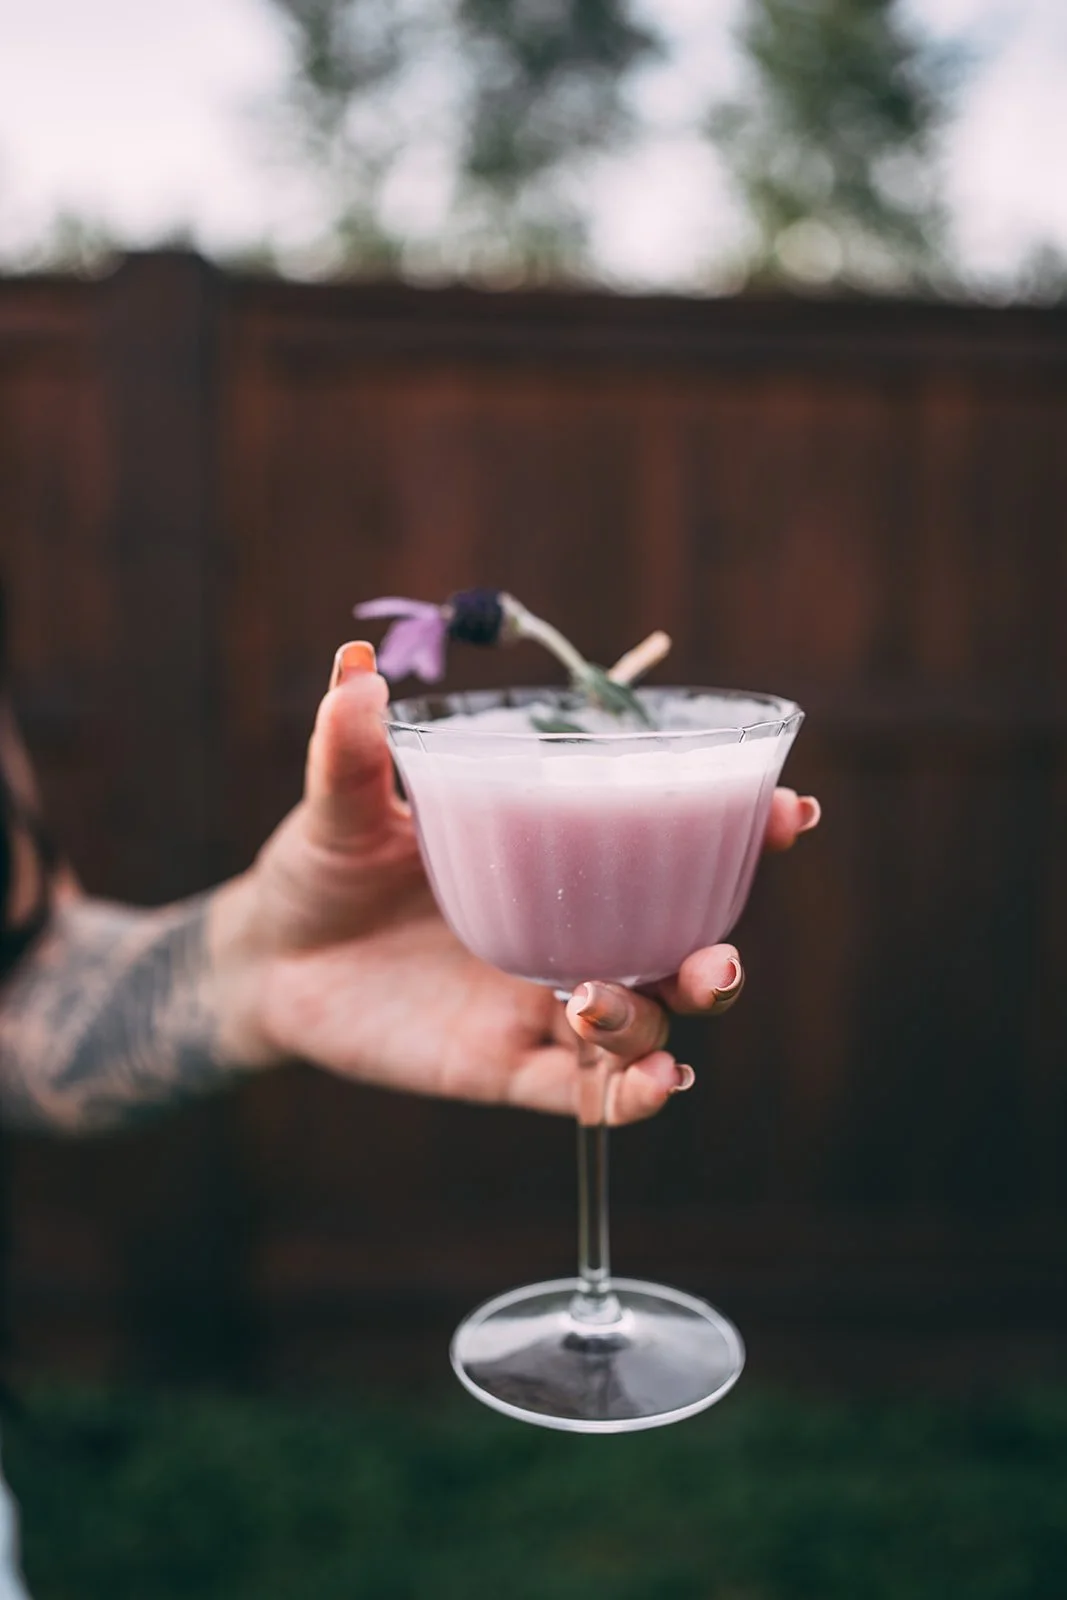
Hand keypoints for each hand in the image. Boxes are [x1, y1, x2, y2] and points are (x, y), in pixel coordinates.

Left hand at [217, 645, 819, 1124]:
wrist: (267, 961)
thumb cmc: (322, 867)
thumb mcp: (341, 803)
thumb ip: (355, 745)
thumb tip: (355, 661)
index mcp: (558, 860)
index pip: (671, 846)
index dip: (745, 831)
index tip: (791, 810)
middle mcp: (569, 934)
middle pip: (680, 953)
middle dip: (719, 959)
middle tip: (719, 957)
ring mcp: (540, 1005)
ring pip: (643, 1026)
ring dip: (656, 1021)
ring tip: (596, 999)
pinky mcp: (502, 1067)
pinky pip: (583, 1094)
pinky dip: (630, 1098)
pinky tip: (655, 1088)